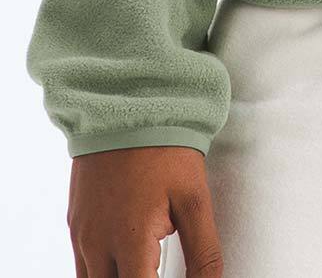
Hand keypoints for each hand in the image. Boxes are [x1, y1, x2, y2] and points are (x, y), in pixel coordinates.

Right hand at [67, 145, 221, 276]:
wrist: (127, 104)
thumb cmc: (165, 148)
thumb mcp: (194, 198)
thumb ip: (203, 252)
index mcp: (130, 239)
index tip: (169, 276)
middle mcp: (97, 243)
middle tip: (158, 269)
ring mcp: (81, 234)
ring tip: (145, 266)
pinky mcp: (75, 223)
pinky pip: (82, 266)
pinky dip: (102, 272)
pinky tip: (124, 261)